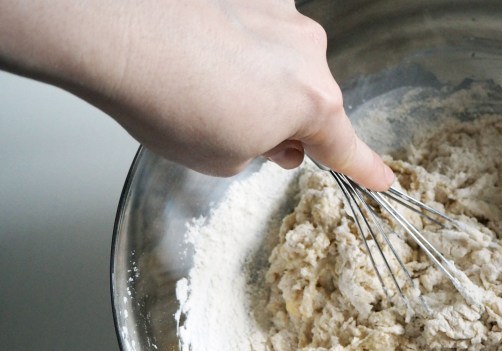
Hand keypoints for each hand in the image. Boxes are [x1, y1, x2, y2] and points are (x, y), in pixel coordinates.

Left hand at [0, 0, 392, 188]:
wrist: (114, 27)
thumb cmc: (168, 99)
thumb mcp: (221, 159)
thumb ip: (260, 154)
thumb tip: (270, 135)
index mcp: (312, 104)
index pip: (347, 149)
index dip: (365, 170)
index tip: (383, 180)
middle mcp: (308, 54)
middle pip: (310, 100)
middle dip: (282, 120)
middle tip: (233, 130)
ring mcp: (280, 14)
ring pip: (283, 61)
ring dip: (258, 78)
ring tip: (203, 84)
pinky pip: (257, 27)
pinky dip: (237, 43)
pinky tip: (200, 49)